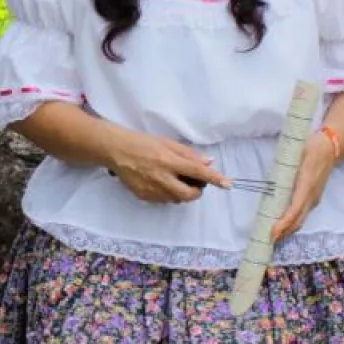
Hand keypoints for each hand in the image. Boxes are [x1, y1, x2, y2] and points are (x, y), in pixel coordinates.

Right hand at [106, 129, 228, 203]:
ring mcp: (152, 190)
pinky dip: (168, 194)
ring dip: (182, 193)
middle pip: (189, 194)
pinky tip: (160, 183)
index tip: (227, 184)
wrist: (116, 150)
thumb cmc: (144, 143)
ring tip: (173, 179)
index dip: (214, 178)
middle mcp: (162, 177)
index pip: (197, 171)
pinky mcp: (144, 197)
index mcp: (169, 160)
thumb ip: (188, 154)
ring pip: (176, 199)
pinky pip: (164, 201)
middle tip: (195, 183)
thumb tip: (208, 162)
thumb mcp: (167, 143)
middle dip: (196, 192)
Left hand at [272, 127, 339, 241]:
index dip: (283, 223)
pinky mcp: (314, 199)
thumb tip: (269, 180)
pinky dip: (293, 223)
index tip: (272, 232)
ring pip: (301, 220)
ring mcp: (314, 199)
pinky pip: (303, 215)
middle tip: (268, 240)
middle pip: (298, 220)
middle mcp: (312, 196)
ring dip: (288, 230)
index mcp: (306, 186)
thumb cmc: (311, 148)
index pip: (294, 210)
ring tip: (273, 236)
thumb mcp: (297, 155)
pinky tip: (284, 225)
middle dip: (284, 232)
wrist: (330, 148)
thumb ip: (284, 167)